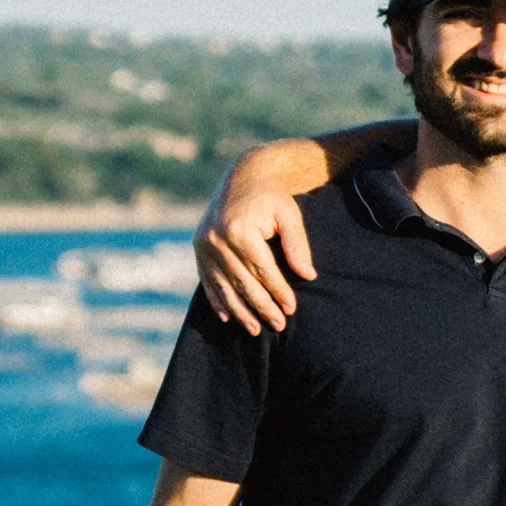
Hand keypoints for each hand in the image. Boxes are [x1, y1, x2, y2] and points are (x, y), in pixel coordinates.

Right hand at [196, 146, 323, 334]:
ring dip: (240, 311)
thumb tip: (307, 275)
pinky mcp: (198, 247)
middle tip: (278, 325)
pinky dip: (217, 299)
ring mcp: (203, 244)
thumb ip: (297, 244)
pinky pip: (207, 279)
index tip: (291, 309)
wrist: (243, 175)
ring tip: (255, 330)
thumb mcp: (290, 214)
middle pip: (243, 282)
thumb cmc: (272, 197)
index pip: (263, 271)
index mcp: (239, 230)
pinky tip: (228, 317)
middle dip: (262, 307)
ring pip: (224, 286)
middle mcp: (217, 238)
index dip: (278, 292)